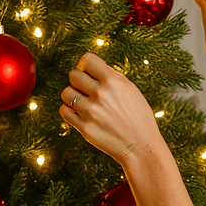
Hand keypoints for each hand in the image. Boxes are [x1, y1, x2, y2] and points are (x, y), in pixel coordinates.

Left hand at [60, 51, 162, 166]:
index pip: (87, 59)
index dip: (85, 65)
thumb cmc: (137, 116)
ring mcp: (90, 111)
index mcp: (113, 81)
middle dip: (79, 80)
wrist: (140, 146)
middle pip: (73, 75)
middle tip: (87, 89)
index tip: (88, 72)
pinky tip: (80, 113)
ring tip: (84, 102)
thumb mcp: (130, 90)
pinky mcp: (84, 127)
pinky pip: (64, 111)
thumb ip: (110, 76)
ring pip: (66, 93)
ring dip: (72, 96)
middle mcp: (100, 94)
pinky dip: (70, 111)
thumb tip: (89, 65)